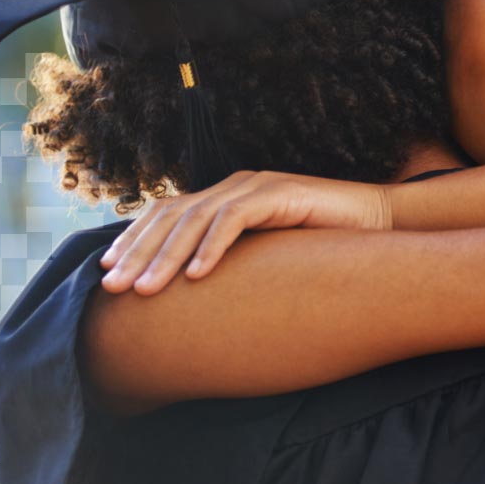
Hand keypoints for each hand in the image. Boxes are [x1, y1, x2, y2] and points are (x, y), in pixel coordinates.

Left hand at [98, 169, 392, 294]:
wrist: (377, 223)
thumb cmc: (321, 247)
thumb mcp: (265, 256)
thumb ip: (233, 262)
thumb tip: (192, 297)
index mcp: (227, 197)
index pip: (167, 212)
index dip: (134, 239)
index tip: (107, 272)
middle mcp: (235, 186)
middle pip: (172, 215)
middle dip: (138, 252)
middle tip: (112, 288)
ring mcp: (257, 187)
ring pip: (197, 219)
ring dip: (167, 256)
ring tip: (146, 290)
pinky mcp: (280, 195)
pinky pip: (236, 220)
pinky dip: (213, 247)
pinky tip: (198, 276)